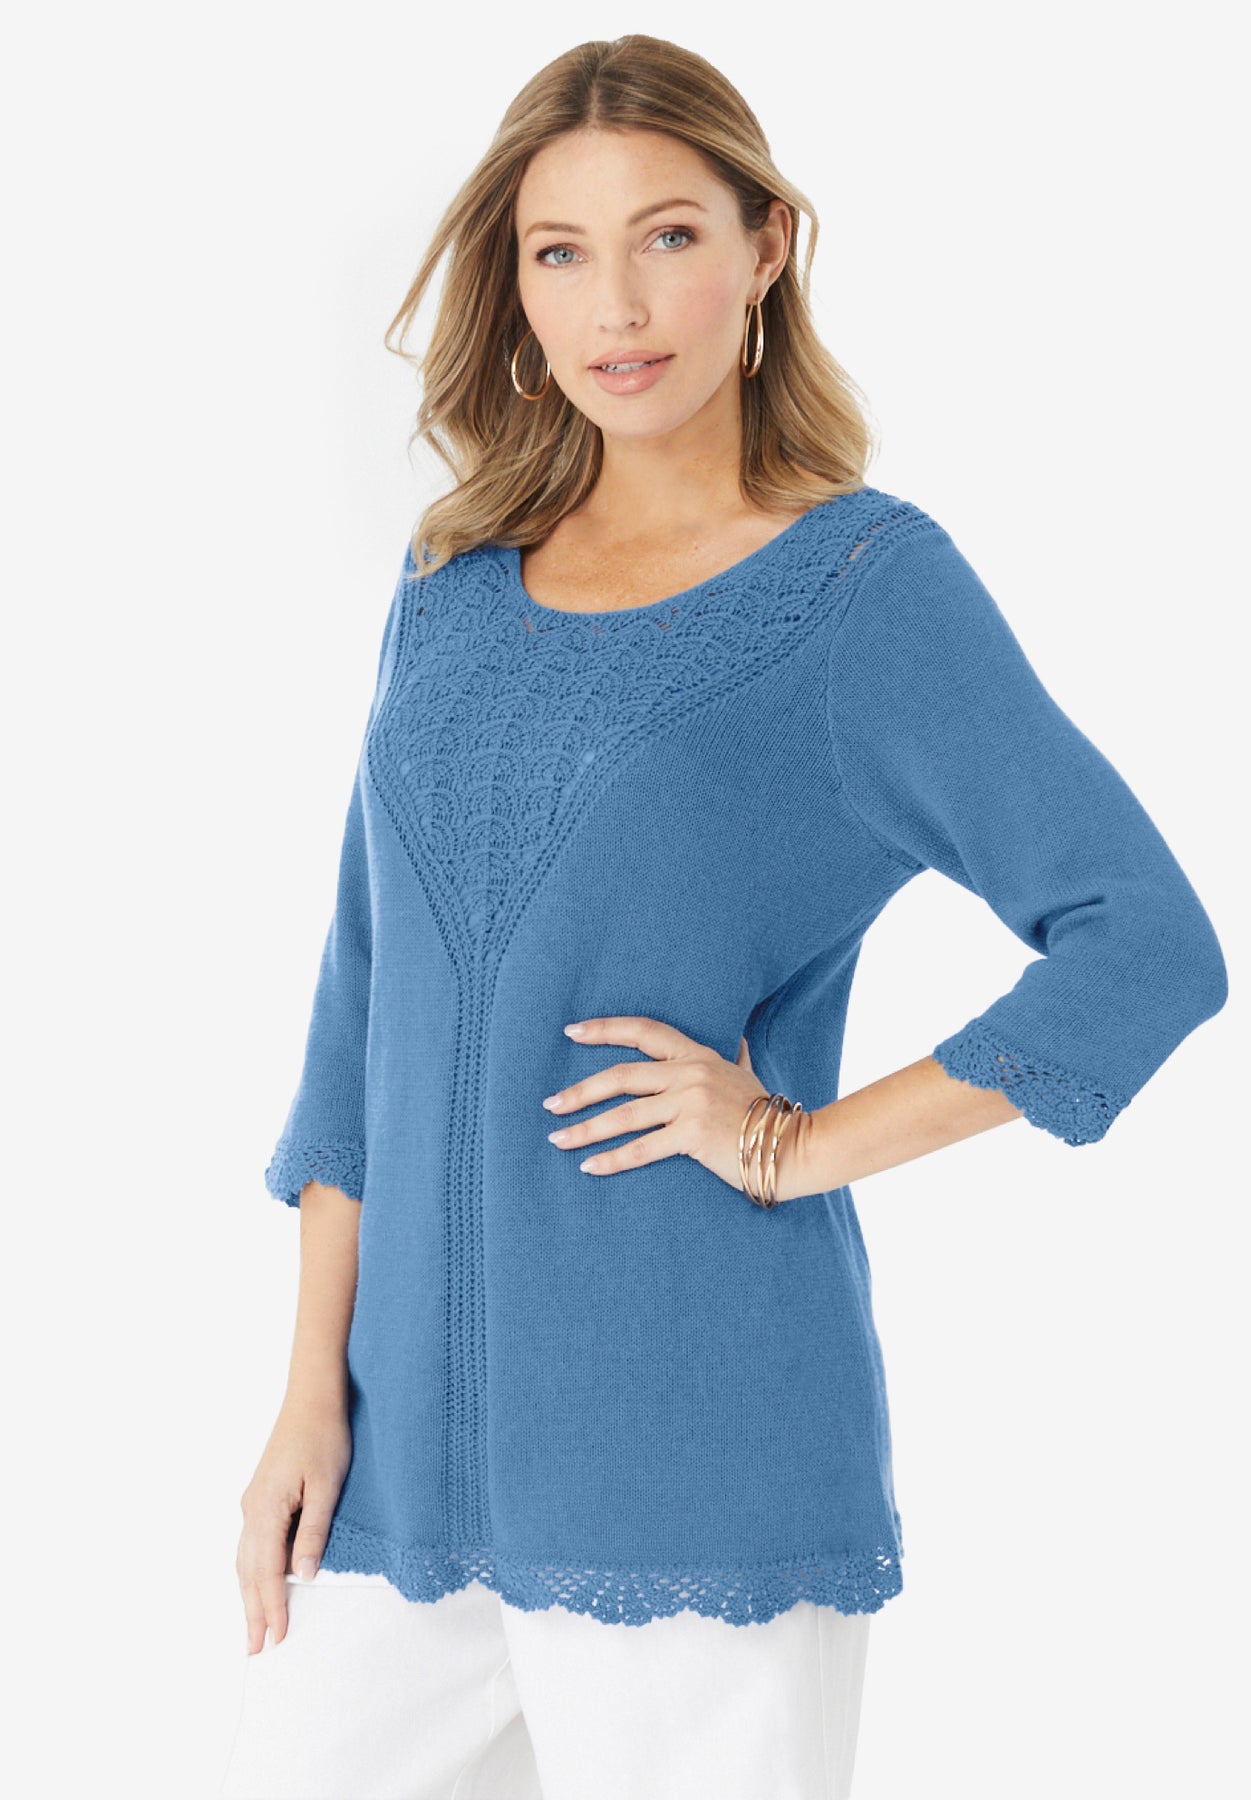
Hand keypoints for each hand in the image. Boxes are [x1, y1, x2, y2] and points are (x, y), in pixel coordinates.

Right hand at [234, 1393, 351, 1653]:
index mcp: (266, 1509)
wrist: (312, 1396)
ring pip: (245, 1559)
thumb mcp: (327, 1485)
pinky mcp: (260, 1495)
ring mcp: (253, 1502)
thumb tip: (304, 1575)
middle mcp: (252, 1509)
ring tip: (253, 1627)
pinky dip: (252, 1570)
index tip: (277, 1638)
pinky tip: (257, 1582)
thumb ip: (314, 1530)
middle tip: (255, 1650)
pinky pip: (250, 1544)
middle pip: (249, 1571)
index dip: (273, 1607)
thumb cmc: (324, 1435)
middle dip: (253, 1611)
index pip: (268, 1571)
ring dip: (249, 1594)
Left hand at [541, 1015, 810, 1202]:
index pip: (644, 1031)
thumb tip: (738, 1039)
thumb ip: (736, 1057)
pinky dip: (612, 1159)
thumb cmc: (768, 1115)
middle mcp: (691, 1073)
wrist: (794, 1146)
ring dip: (586, 1128)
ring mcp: (692, 1103)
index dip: (605, 1029)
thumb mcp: (748, 1076)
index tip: (571, 1031)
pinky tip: (589, 1166)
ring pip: (625, 1115)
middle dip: (581, 1090)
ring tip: (557, 1138)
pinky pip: (642, 1148)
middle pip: (622, 1076)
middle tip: (550, 1104)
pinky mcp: (694, 1135)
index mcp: (698, 1055)